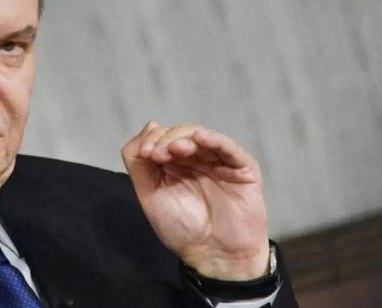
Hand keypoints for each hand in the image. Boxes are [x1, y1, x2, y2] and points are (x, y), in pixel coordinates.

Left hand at [121, 121, 269, 280]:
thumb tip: (149, 125)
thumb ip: (139, 163)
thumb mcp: (150, 194)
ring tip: (174, 149)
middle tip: (156, 155)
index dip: (152, 140)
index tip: (146, 154)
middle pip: (180, 133)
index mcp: (175, 163)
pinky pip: (230, 149)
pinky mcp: (242, 169)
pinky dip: (215, 140)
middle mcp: (197, 159)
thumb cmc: (183, 229)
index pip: (162, 138)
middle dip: (165, 140)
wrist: (213, 256)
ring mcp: (220, 162)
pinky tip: (201, 138)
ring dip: (184, 138)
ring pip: (202, 137)